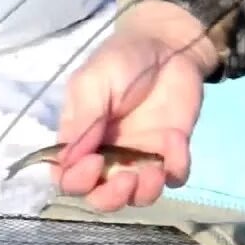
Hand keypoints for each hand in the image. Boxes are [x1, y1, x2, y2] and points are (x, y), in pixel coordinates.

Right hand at [54, 0, 217, 211]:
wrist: (169, 46)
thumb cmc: (122, 60)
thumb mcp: (92, 81)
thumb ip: (82, 118)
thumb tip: (68, 160)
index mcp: (81, 140)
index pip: (68, 177)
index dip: (76, 181)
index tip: (93, 163)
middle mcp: (107, 156)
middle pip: (100, 197)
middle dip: (110, 198)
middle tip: (126, 179)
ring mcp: (140, 157)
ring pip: (137, 197)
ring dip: (144, 192)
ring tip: (153, 171)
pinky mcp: (172, 154)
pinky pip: (173, 178)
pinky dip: (175, 169)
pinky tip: (176, 143)